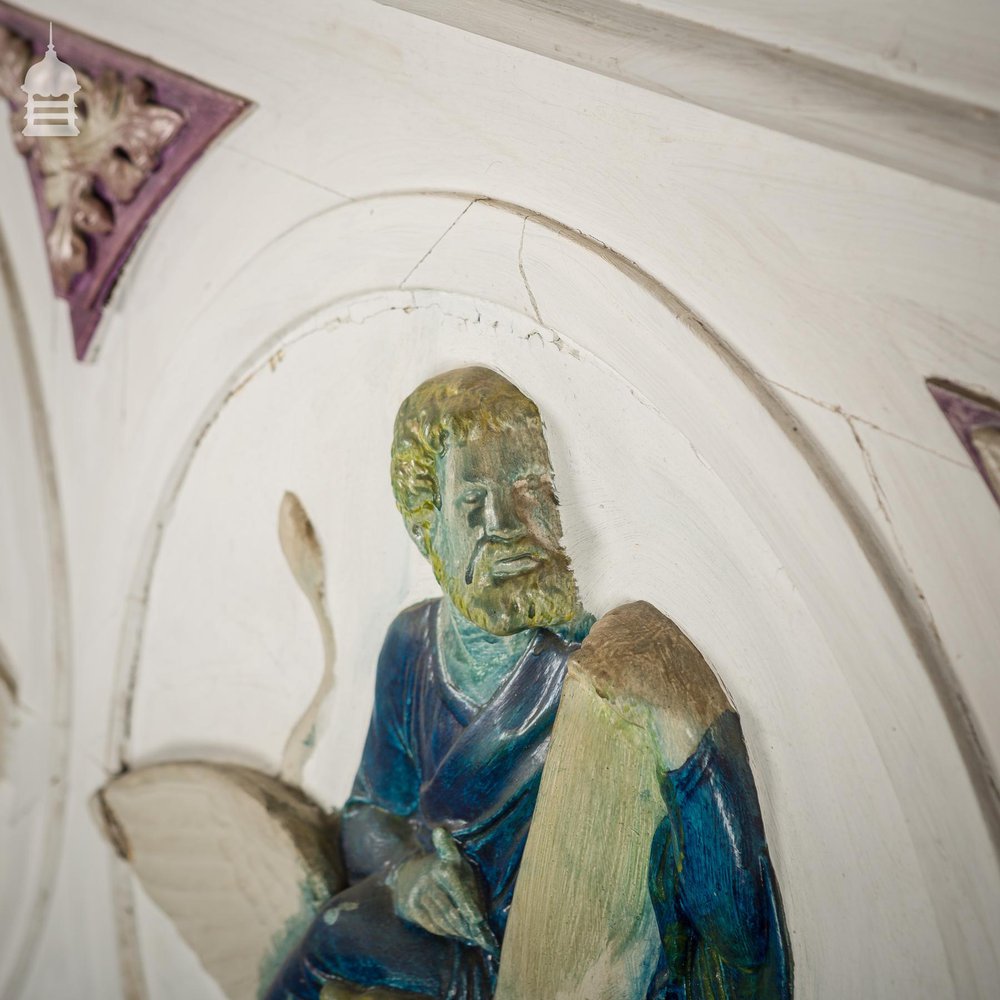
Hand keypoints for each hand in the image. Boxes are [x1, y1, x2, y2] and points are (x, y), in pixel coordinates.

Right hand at [389, 827, 497, 954]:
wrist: (415, 870)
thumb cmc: (452, 872)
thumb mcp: (465, 871)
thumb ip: (473, 892)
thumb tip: (480, 922)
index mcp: (448, 861)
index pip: (458, 886)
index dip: (467, 904)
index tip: (478, 920)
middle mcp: (431, 875)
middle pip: (449, 908)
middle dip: (465, 926)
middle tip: (479, 938)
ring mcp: (419, 890)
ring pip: (440, 919)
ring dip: (456, 931)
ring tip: (469, 937)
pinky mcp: (412, 904)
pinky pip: (430, 924)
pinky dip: (444, 931)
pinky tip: (455, 933)